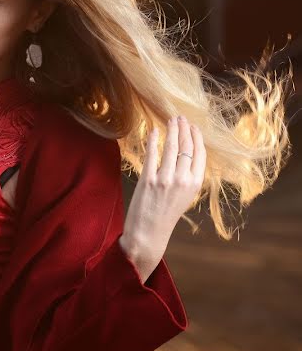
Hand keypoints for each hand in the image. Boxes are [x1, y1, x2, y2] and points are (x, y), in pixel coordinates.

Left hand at [120, 115, 206, 281]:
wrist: (149, 233)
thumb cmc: (165, 215)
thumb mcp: (184, 197)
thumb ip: (188, 178)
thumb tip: (187, 156)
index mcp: (195, 185)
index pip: (201, 154)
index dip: (197, 138)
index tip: (193, 126)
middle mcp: (183, 180)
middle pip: (187, 147)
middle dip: (184, 129)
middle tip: (180, 117)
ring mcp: (166, 179)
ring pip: (171, 147)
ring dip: (171, 130)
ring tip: (170, 120)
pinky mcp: (149, 179)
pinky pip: (152, 154)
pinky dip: (154, 140)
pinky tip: (154, 131)